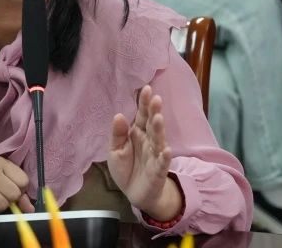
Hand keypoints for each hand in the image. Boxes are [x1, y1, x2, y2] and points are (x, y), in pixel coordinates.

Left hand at [107, 85, 182, 220]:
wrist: (135, 193)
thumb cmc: (126, 168)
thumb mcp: (115, 150)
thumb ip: (118, 133)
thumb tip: (119, 115)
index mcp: (137, 132)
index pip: (141, 115)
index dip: (143, 103)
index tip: (146, 88)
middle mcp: (148, 140)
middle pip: (151, 124)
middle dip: (154, 111)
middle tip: (156, 98)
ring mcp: (155, 154)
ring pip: (158, 140)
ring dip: (159, 129)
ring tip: (158, 118)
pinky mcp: (158, 170)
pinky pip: (162, 162)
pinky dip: (164, 157)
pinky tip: (166, 150)